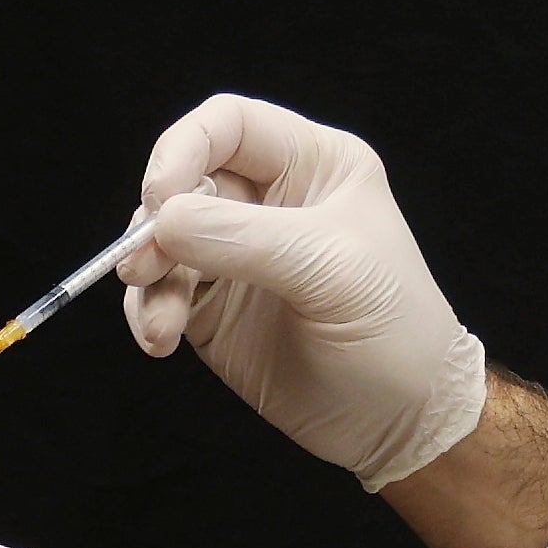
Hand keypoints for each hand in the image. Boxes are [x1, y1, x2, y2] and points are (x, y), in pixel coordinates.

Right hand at [122, 93, 490, 490]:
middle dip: (155, 222)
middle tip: (146, 265)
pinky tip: (160, 340)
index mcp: (313, 164)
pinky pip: (158, 291)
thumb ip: (242, 237)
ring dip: (147, 276)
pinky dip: (147, 312)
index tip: (161, 197)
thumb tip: (161, 221)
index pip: (229, 124)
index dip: (184, 148)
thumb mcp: (329, 268)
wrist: (402, 422)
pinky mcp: (214, 308)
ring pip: (160, 239)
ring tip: (162, 325)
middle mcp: (270, 201)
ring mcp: (236, 255)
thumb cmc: (395, 329)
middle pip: (182, 180)